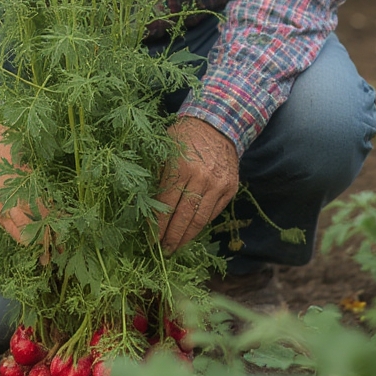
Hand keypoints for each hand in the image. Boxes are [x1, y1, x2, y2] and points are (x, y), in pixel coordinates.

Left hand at [156, 116, 238, 254]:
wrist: (218, 124)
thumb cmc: (184, 136)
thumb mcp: (164, 149)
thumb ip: (156, 175)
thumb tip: (144, 205)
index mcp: (180, 166)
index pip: (166, 204)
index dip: (157, 225)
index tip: (150, 240)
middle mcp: (201, 177)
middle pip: (184, 216)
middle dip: (172, 237)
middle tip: (163, 250)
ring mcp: (218, 184)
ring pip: (201, 219)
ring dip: (187, 236)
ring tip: (177, 246)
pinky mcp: (230, 188)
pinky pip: (214, 212)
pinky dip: (201, 224)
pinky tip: (191, 230)